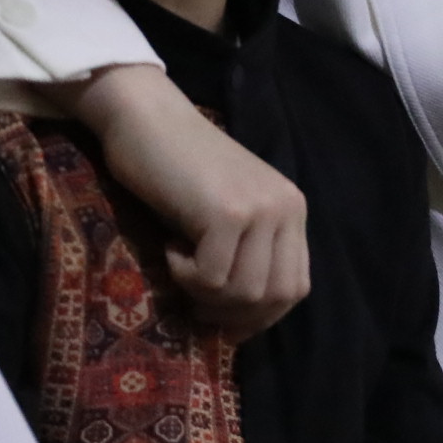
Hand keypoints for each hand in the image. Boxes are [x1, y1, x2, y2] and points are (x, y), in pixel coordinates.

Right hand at [64, 64, 309, 335]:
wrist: (146, 119)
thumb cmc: (177, 168)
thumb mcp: (229, 213)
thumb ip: (249, 252)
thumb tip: (243, 323)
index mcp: (293, 209)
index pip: (295, 288)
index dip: (260, 316)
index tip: (223, 321)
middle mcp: (287, 208)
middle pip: (274, 297)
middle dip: (231, 314)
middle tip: (192, 299)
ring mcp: (260, 209)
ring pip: (244, 293)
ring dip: (203, 294)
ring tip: (178, 263)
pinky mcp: (227, 213)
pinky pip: (211, 278)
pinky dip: (183, 274)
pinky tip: (168, 246)